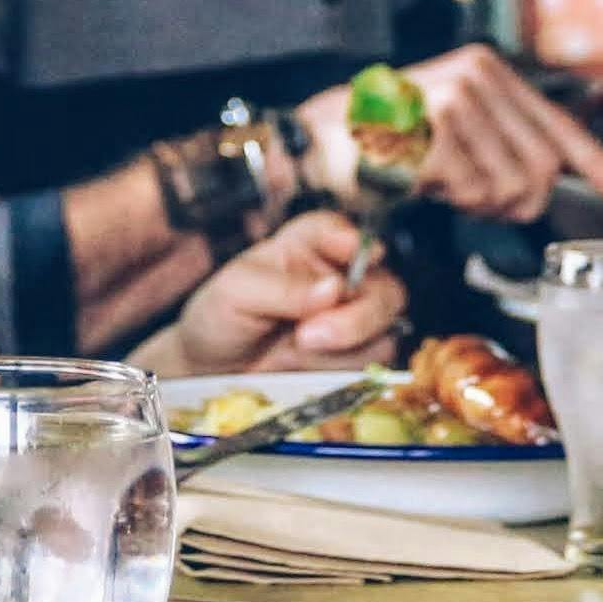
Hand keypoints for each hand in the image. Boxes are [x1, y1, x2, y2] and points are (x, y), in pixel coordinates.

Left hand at [134, 208, 402, 375]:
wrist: (216, 371)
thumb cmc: (221, 317)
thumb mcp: (235, 292)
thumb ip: (283, 288)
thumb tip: (333, 288)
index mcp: (305, 244)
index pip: (337, 231)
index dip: (349, 240)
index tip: (350, 249)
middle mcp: (338, 274)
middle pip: (381, 282)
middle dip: (358, 313)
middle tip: (311, 334)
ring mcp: (351, 314)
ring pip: (386, 325)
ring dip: (350, 344)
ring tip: (299, 350)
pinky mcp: (356, 353)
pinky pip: (375, 360)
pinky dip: (346, 367)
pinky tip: (310, 366)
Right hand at [304, 45, 602, 221]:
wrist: (318, 139)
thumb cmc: (385, 138)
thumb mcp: (458, 129)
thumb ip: (510, 144)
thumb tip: (561, 177)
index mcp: (488, 71)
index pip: (560, 126)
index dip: (601, 166)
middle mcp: (477, 77)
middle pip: (542, 168)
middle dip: (517, 200)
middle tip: (474, 197)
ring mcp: (454, 101)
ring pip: (509, 187)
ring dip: (477, 203)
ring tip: (440, 183)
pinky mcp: (434, 133)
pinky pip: (472, 192)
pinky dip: (450, 201)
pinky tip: (423, 181)